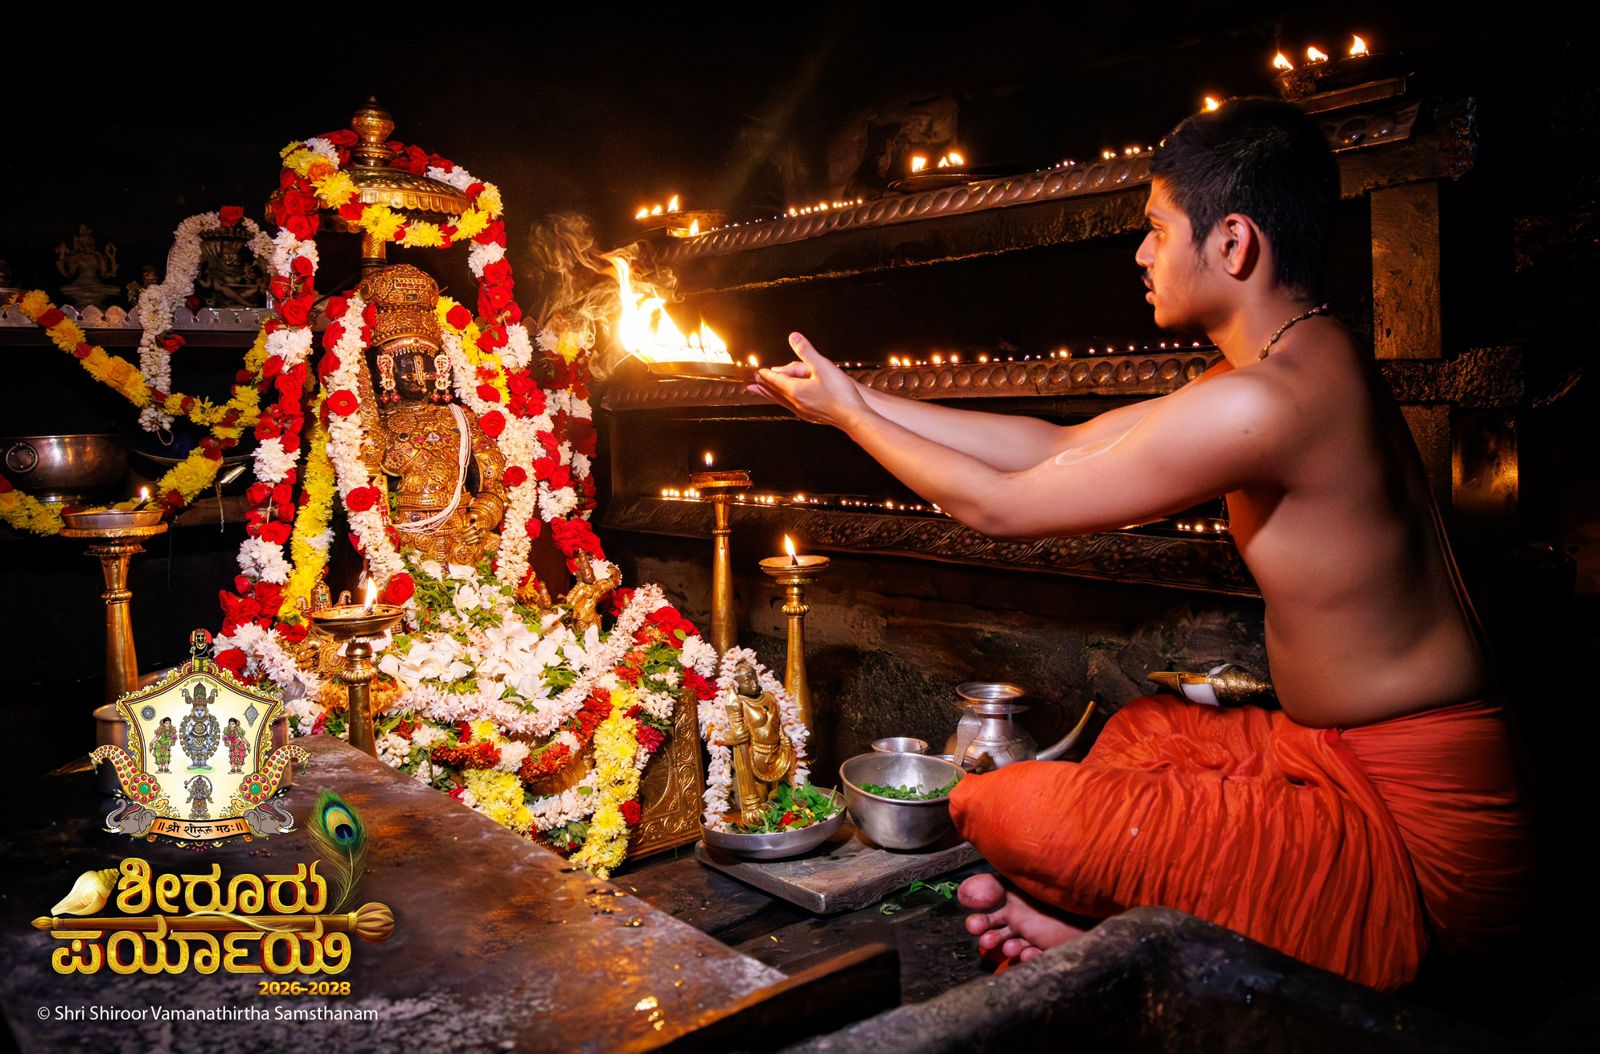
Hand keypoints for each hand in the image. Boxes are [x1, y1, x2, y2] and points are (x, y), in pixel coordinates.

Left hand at [748, 332, 868, 428]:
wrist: (853, 416)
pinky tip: (789, 403)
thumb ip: (806, 351)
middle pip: (775, 394)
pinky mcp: (812, 416)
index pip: (776, 381)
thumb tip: (793, 337)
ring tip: (765, 394)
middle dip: (763, 388)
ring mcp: (803, 411)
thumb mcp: (822, 366)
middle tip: (751, 387)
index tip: (758, 372)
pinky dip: (785, 402)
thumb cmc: (839, 393)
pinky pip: (792, 407)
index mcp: (795, 390)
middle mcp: (796, 402)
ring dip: (772, 396)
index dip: (766, 375)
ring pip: (783, 402)